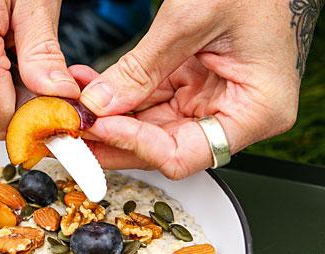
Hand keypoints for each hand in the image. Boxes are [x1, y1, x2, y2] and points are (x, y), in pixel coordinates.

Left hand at [75, 0, 302, 178]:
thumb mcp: (191, 18)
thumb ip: (143, 67)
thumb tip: (100, 105)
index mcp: (257, 110)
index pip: (184, 155)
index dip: (137, 146)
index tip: (101, 127)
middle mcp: (234, 115)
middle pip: (161, 148)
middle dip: (113, 137)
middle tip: (74, 127)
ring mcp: (209, 102)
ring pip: (147, 129)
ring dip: (108, 117)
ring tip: (74, 104)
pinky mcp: (190, 88)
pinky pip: (147, 102)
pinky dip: (117, 96)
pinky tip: (90, 88)